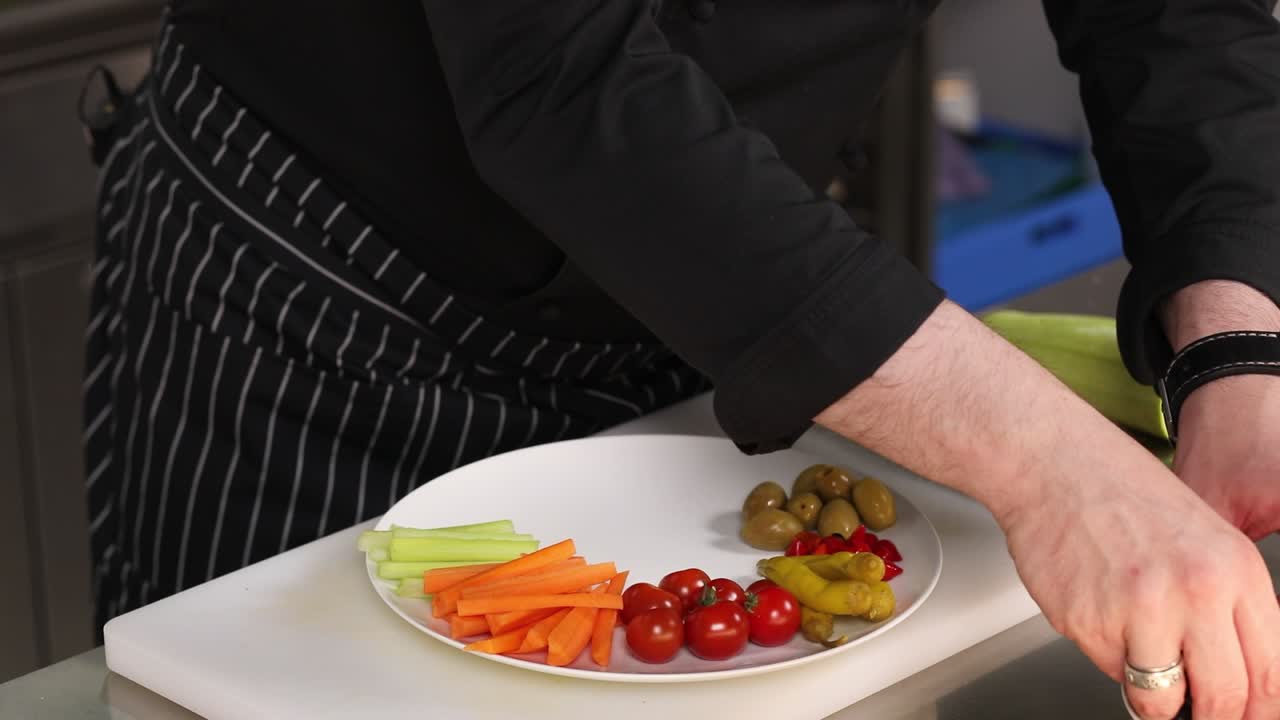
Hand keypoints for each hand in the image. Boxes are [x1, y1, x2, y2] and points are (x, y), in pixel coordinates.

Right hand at [817, 300, 1279, 719]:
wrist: (1052, 463)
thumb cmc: (1118, 493)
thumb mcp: (1202, 540)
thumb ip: (1225, 606)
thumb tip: (1234, 675)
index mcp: (1235, 570)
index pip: (1270, 672)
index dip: (1255, 709)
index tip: (1240, 716)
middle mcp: (1196, 591)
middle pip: (1224, 697)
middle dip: (1210, 717)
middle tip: (1193, 714)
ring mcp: (1141, 609)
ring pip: (1161, 699)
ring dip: (1151, 697)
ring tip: (1136, 654)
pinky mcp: (1089, 621)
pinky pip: (1108, 669)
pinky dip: (1104, 653)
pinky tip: (1098, 608)